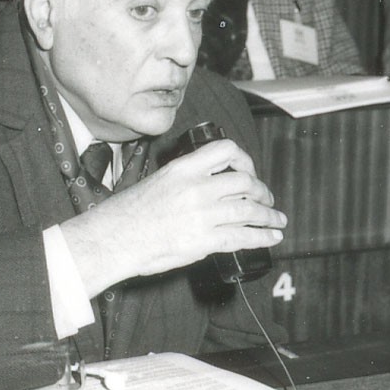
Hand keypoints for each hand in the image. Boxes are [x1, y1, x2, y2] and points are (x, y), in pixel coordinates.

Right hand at [60, 139, 286, 297]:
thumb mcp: (156, 182)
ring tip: (277, 220)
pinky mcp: (205, 239)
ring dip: (269, 216)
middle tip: (267, 200)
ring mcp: (202, 213)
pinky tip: (271, 238)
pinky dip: (262, 237)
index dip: (245, 160)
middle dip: (262, 192)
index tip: (249, 171)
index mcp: (183, 169)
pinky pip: (243, 236)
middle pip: (245, 183)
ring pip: (250, 210)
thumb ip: (184, 182)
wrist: (113, 238)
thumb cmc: (126, 214)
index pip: (225, 151)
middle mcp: (196, 187)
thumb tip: (207, 190)